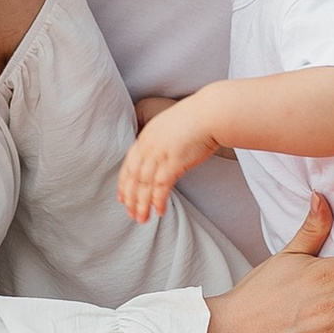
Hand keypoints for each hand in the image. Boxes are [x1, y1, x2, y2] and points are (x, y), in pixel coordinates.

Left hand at [118, 95, 220, 220]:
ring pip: (144, 185)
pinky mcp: (173, 163)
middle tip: (130, 213)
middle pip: (133, 176)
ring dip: (142, 204)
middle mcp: (149, 146)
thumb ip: (164, 140)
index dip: (124, 182)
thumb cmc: (198, 117)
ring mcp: (160, 154)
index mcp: (146, 136)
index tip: (122, 196)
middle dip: (130, 197)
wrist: (211, 113)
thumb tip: (165, 153)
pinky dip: (158, 201)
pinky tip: (159, 211)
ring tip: (141, 219)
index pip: (130, 163)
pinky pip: (161, 187)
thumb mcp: (171, 125)